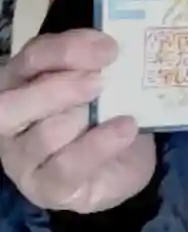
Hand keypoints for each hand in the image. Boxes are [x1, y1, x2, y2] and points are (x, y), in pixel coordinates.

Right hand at [0, 30, 155, 212]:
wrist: (124, 157)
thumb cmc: (106, 106)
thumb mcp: (103, 76)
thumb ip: (98, 61)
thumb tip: (110, 49)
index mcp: (22, 82)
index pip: (32, 58)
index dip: (67, 50)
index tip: (108, 49)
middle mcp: (12, 122)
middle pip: (10, 105)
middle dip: (58, 88)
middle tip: (101, 82)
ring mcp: (22, 160)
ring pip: (42, 136)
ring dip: (82, 119)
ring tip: (115, 111)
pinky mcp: (45, 188)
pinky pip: (64, 168)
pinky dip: (99, 145)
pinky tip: (125, 129)